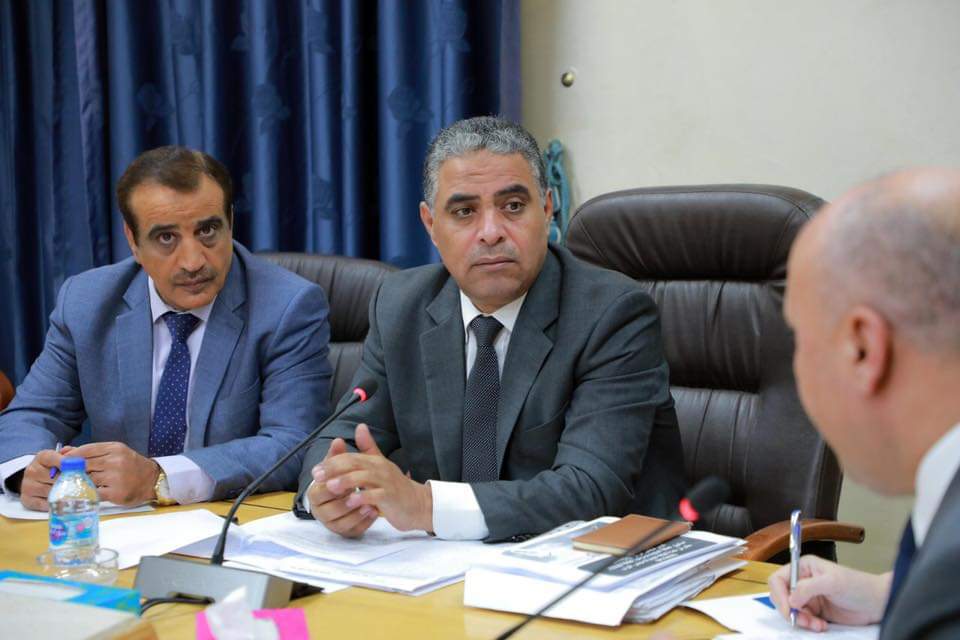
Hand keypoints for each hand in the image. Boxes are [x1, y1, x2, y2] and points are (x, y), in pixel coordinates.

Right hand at [18, 446, 74, 510]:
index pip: (52, 458)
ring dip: (63, 494)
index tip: (77, 467)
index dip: (66, 463)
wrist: (37, 479)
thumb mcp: (62, 456)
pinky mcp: (26, 499)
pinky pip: (44, 504)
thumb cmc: (55, 467)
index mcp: (41, 457)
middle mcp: (32, 470)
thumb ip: (70, 453)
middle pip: (53, 477)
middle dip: (68, 481)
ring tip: (75, 494)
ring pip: (50, 491)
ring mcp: (27, 486)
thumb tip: (74, 454)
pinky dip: (55, 504)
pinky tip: (63, 502)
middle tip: (81, 484)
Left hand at [71, 442, 160, 506]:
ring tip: (78, 485)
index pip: (86, 450)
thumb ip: (91, 451)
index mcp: (115, 448)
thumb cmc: (131, 465)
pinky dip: (87, 493)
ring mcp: (116, 477)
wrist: (152, 480)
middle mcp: (115, 461)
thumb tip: (64, 451)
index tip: (62, 462)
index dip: (71, 456)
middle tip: (65, 475)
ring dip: (80, 483)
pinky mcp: (115, 493)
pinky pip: (94, 493)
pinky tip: (86, 493)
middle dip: (73, 470)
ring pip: (88, 479)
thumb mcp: (115, 453)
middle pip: (84, 465)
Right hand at [306, 437, 377, 537]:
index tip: (348, 480)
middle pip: (329, 511)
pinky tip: (374, 512)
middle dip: (344, 503)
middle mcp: (320, 511)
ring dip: (356, 514)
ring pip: (340, 524)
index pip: (321, 491)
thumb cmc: (341, 480)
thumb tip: (338, 440)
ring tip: (371, 504)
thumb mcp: (339, 466)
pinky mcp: (344, 533)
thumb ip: (338, 455)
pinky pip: (352, 531)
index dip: (334, 486)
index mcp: (315, 493)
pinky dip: (363, 522)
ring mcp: (332, 524)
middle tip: (360, 494)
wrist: (347, 497)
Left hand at [321, 424, 432, 532]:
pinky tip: (350, 502)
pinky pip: (375, 496)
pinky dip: (362, 497)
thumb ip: (368, 447)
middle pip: (354, 464)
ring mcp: (386, 482)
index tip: (316, 470)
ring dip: (345, 481)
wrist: (418, 504)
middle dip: (334, 469)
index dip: (332, 462)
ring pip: (364, 478)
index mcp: (375, 461)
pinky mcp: (391, 497)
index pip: (350, 457)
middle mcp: (380, 468)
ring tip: (330, 487)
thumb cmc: (395, 486)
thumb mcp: (381, 464)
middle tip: (317, 477)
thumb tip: (360, 426)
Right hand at [768, 554, 889, 630]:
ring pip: (792, 611)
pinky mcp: (816, 611)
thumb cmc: (858, 586)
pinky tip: (822, 625)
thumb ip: (808, 588)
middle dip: (790, 610)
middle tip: (803, 620)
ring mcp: (809, 597)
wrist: (877, 604)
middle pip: (782, 597)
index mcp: (803, 567)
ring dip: (801, 620)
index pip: (779, 579)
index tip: (788, 609)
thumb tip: (791, 599)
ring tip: (817, 625)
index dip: (780, 594)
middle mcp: (803, 581)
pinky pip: (803, 620)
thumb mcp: (832, 583)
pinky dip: (809, 625)